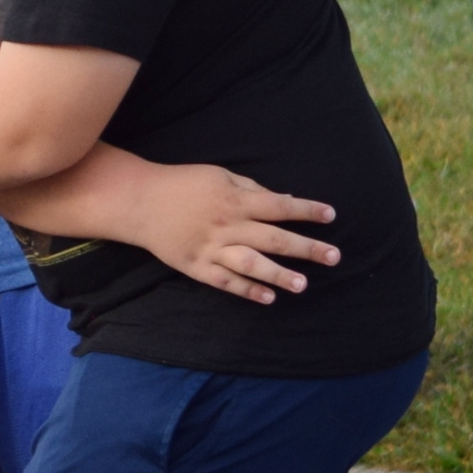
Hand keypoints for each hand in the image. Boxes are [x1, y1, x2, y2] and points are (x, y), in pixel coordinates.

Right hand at [135, 163, 340, 302]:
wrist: (138, 201)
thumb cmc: (183, 183)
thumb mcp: (219, 175)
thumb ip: (252, 189)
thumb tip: (285, 201)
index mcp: (235, 200)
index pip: (279, 206)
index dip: (306, 211)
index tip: (331, 216)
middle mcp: (227, 226)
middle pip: (274, 239)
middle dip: (306, 248)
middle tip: (334, 257)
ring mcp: (211, 248)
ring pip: (251, 264)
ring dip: (279, 275)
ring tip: (303, 284)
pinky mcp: (196, 266)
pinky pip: (225, 281)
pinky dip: (247, 290)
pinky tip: (268, 297)